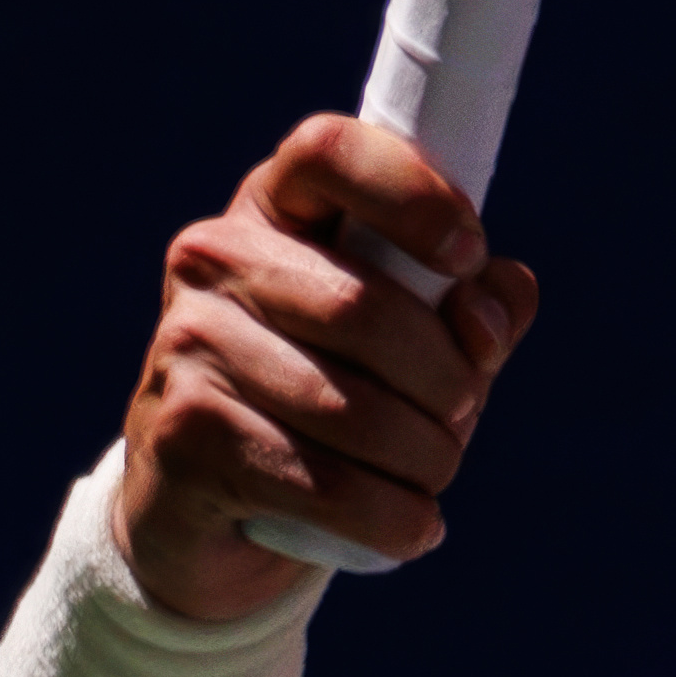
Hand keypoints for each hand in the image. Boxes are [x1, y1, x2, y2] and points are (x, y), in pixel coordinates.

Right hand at [114, 115, 540, 615]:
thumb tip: (495, 296)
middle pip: (367, 307)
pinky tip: (413, 526)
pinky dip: (393, 518)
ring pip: (354, 408)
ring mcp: (184, 345)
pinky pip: (325, 483)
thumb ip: (473, 310)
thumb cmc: (331, 399)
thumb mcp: (412, 342)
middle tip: (463, 414)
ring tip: (434, 471)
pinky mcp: (180, 437)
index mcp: (273, 207)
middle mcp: (213, 259)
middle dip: (448, 380)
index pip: (330, 150)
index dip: (413, 194)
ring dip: (427, 456)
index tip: (469, 255)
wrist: (202, 511)